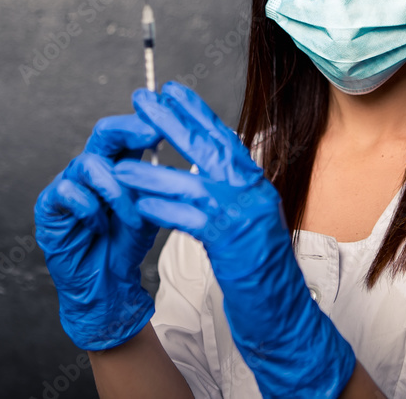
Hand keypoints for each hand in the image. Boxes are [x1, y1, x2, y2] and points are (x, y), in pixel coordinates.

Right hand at [33, 114, 161, 350]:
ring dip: (116, 192)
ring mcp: (67, 184)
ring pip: (89, 165)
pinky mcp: (49, 207)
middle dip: (127, 130)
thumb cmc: (127, 243)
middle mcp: (89, 168)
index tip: (168, 120)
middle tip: (151, 134)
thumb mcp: (150, 209)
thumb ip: (157, 182)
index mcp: (115, 164)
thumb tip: (179, 154)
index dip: (143, 122)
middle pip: (103, 134)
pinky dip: (90, 209)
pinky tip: (100, 228)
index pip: (126, 131)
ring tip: (133, 219)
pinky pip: (67, 192)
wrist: (106, 284)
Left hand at [116, 81, 357, 398]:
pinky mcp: (229, 240)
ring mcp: (243, 214)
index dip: (197, 112)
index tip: (172, 91)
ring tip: (120, 160)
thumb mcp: (253, 224)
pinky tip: (136, 202)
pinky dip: (159, 208)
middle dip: (172, 121)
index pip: (224, 138)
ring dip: (152, 170)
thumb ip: (235, 195)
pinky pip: (186, 217)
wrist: (285, 314)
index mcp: (258, 185)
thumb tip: (211, 172)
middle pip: (209, 147)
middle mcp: (253, 192)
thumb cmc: (264, 274)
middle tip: (143, 99)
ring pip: (190, 182)